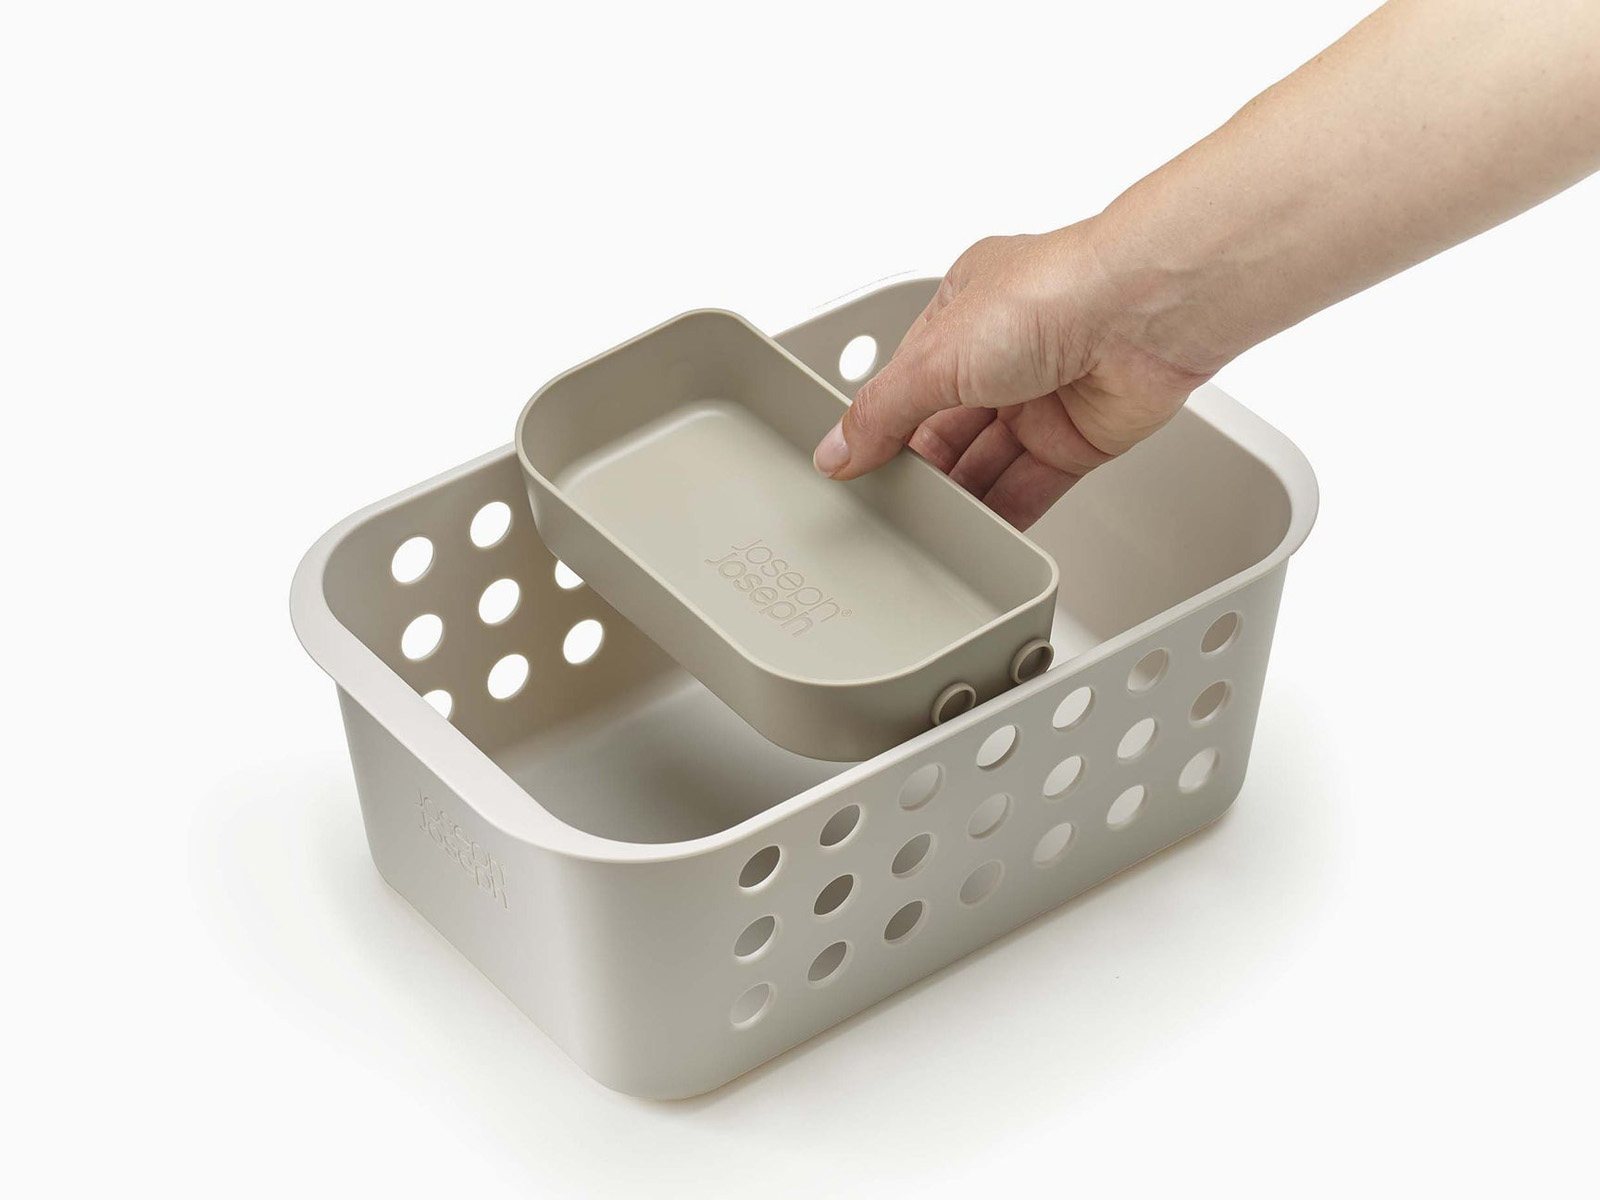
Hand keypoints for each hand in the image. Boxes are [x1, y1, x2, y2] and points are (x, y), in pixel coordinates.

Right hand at [811, 224, 1216, 528]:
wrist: (1147, 312)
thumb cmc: (1053, 295)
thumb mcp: (936, 354)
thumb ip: (882, 410)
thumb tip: (837, 450)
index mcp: (964, 309)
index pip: (907, 380)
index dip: (881, 425)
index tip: (852, 469)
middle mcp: (1005, 350)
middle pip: (945, 427)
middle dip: (918, 466)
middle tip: (884, 506)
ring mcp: (1044, 395)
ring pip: (985, 461)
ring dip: (957, 494)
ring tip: (923, 528)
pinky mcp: (1081, 438)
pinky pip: (1030, 486)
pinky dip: (1002, 513)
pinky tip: (974, 536)